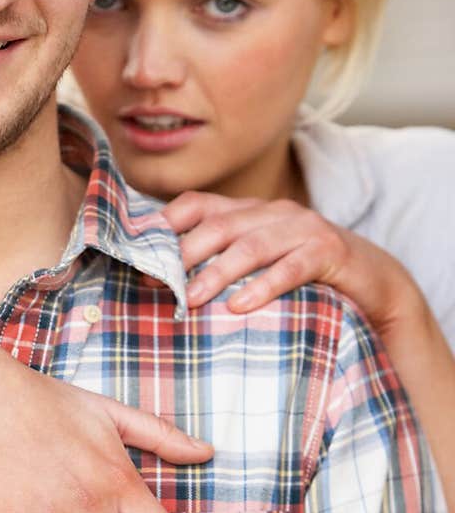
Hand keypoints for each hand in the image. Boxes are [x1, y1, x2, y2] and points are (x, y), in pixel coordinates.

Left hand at [164, 190, 412, 333]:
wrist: (374, 281)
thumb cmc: (306, 277)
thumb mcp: (259, 264)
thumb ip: (220, 265)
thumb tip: (164, 286)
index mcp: (250, 211)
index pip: (197, 205)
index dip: (165, 228)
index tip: (139, 258)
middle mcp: (273, 212)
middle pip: (218, 226)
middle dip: (183, 256)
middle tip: (156, 284)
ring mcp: (303, 229)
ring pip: (250, 246)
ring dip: (216, 274)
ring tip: (190, 300)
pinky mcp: (330, 252)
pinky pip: (292, 268)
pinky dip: (264, 286)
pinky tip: (241, 307)